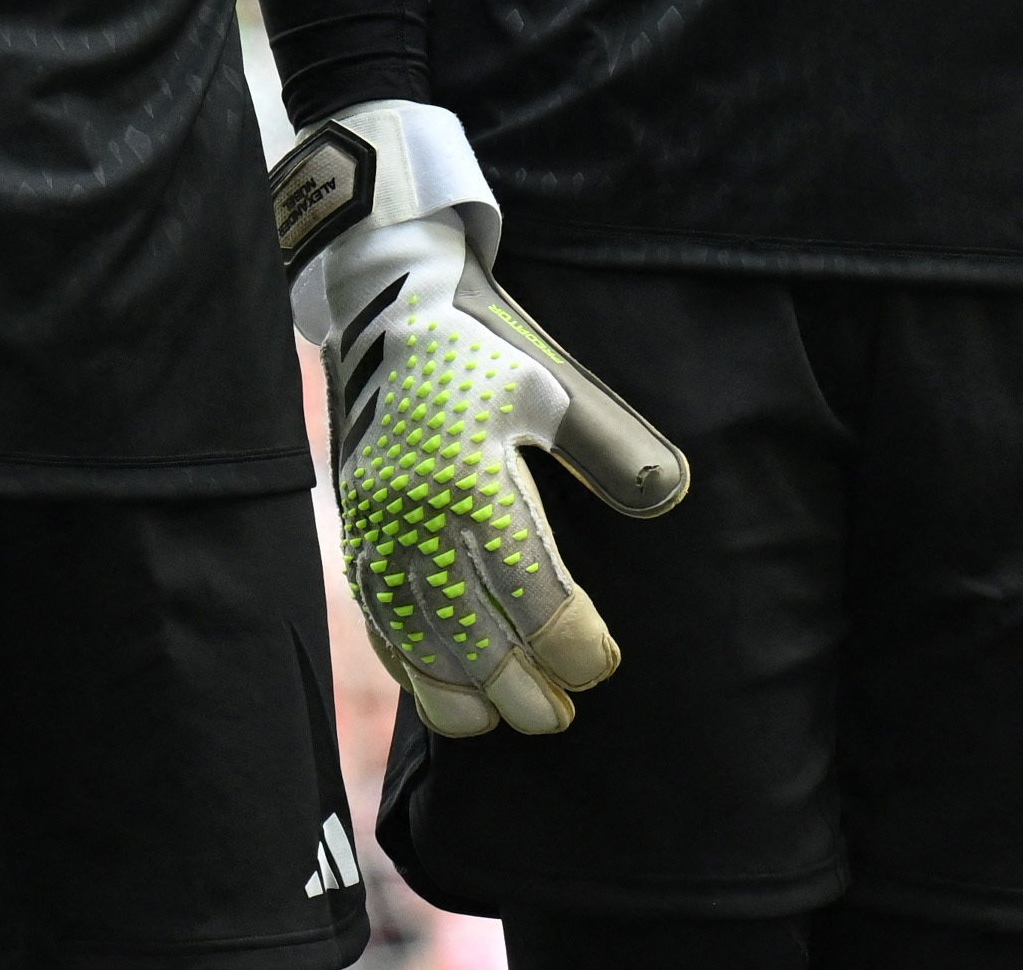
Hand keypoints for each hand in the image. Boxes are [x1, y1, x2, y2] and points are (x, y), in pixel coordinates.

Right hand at [280, 101, 690, 739]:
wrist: (385, 301)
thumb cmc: (486, 342)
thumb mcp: (556, 382)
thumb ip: (608, 445)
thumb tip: (667, 494)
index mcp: (473, 478)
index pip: (530, 592)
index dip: (570, 644)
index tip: (601, 664)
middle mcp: (415, 510)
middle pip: (468, 632)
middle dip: (517, 688)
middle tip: (558, 717)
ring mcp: (376, 521)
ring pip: (412, 633)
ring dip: (454, 689)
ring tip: (495, 721)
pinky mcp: (354, 521)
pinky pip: (373, 609)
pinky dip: (403, 658)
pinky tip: (432, 686)